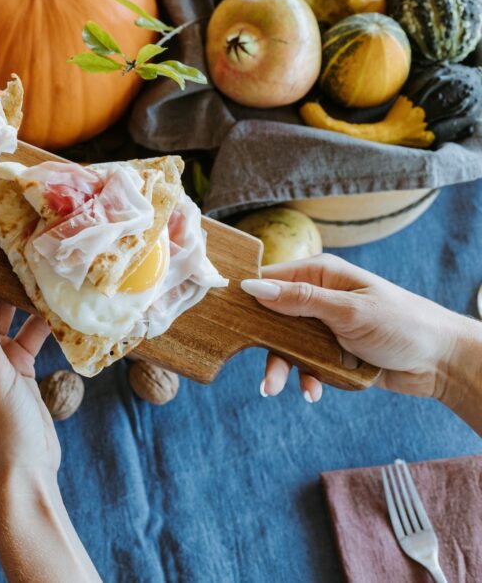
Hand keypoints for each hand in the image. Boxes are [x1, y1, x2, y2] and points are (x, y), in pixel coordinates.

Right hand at [241, 254, 474, 402]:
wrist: (441, 362)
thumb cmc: (402, 324)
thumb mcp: (348, 311)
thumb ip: (301, 300)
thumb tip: (254, 288)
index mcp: (321, 275)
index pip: (270, 279)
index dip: (247, 296)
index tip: (225, 316)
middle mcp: (318, 297)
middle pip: (272, 316)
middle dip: (263, 343)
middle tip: (255, 364)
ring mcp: (323, 325)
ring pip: (286, 344)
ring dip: (282, 366)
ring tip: (275, 389)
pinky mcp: (331, 351)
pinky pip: (305, 363)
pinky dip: (305, 377)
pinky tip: (313, 391)